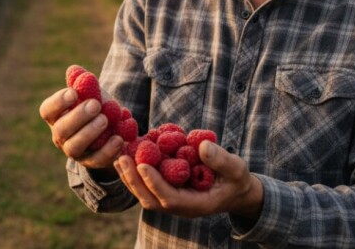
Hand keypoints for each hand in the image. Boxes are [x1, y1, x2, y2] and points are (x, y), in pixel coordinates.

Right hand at [39, 87, 123, 169]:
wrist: (113, 128)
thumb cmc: (96, 107)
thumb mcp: (92, 93)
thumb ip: (83, 82)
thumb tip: (74, 70)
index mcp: (56, 116)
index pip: (47, 110)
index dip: (58, 102)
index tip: (74, 92)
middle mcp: (60, 135)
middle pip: (61, 129)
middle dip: (78, 117)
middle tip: (95, 105)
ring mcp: (74, 151)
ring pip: (74, 147)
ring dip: (89, 133)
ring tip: (105, 120)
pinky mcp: (91, 162)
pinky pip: (96, 159)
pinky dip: (107, 150)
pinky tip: (119, 138)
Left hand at [113, 141, 262, 219]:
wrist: (234, 189)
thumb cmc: (236, 179)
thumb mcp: (236, 168)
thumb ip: (221, 160)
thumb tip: (202, 147)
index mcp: (196, 204)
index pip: (170, 199)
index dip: (154, 183)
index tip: (142, 164)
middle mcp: (180, 207)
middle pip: (150, 200)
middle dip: (134, 180)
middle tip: (122, 158)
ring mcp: (171, 201)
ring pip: (145, 195)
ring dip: (129, 177)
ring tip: (118, 155)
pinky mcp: (166, 191)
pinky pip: (147, 185)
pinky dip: (135, 173)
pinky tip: (126, 155)